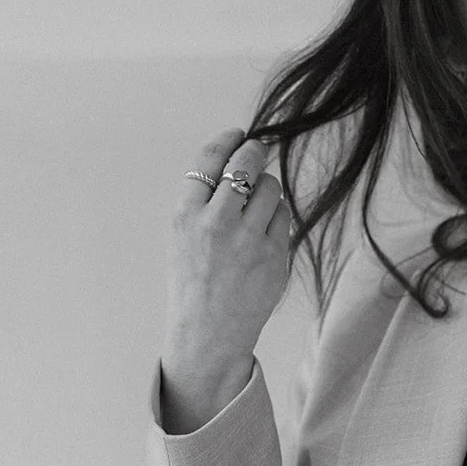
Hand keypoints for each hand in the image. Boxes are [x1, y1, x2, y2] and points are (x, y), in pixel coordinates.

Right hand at [163, 127, 292, 373]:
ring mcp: (248, 240)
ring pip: (270, 187)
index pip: (210, 159)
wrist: (208, 332)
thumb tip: (235, 155)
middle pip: (246, 164)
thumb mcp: (183, 236)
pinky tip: (264, 229)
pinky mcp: (274, 256)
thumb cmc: (194, 281)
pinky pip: (283, 215)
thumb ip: (204, 200)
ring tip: (256, 202)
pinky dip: (276, 215)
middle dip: (255, 151)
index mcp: (186, 216)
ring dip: (266, 187)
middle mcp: (216, 224)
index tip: (238, 133)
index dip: (228, 140)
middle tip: (257, 150)